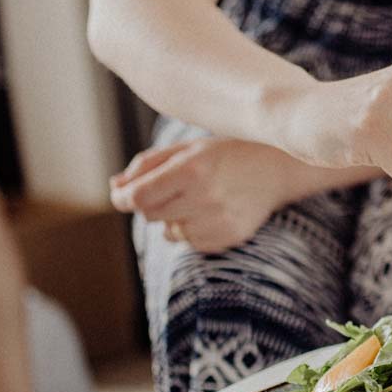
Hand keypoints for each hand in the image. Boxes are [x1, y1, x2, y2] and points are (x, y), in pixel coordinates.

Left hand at [110, 137, 289, 253]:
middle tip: (169, 188)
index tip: (122, 196)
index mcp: (192, 169)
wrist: (275, 169)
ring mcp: (219, 221)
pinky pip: (191, 242)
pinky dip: (192, 229)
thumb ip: (146, 166)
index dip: (124, 199)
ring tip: (197, 199)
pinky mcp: (228, 238)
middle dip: (151, 203)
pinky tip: (211, 211)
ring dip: (173, 218)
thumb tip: (115, 188)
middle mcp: (206, 197)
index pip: (139, 197)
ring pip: (170, 232)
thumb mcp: (186, 149)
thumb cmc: (224, 154)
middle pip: (151, 215)